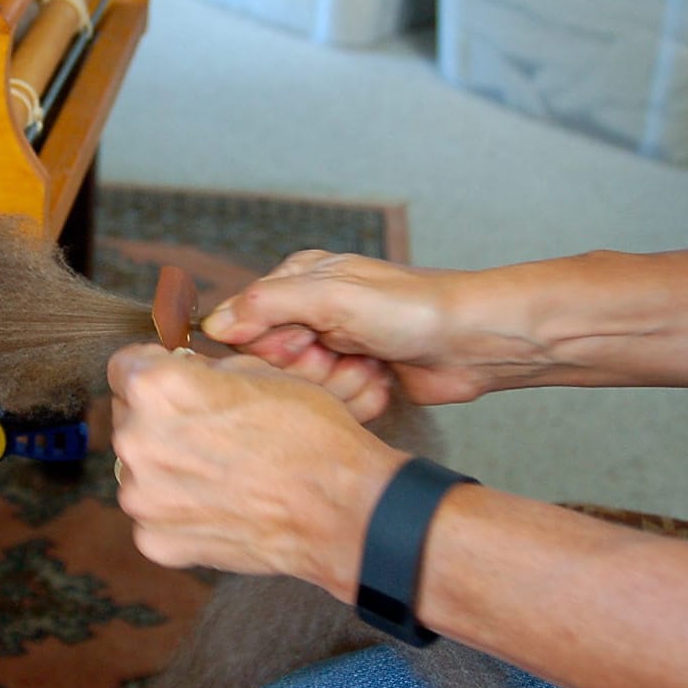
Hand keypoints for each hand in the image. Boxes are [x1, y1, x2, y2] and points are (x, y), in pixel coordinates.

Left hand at [107, 344, 405, 598]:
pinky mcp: (155, 539)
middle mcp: (136, 440)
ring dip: (166, 463)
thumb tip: (180, 370)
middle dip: (160, 417)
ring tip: (219, 469)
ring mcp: (142, 496)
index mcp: (157, 388)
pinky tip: (219, 503)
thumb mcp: (256, 371)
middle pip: (129, 416)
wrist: (341, 509)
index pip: (123, 366)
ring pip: (139, 466)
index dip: (152, 368)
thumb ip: (201, 370)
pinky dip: (178, 508)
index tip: (173, 378)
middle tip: (209, 430)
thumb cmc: (308, 434)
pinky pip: (154, 512)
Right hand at [201, 250, 488, 404]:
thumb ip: (266, 305)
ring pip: (303, 391)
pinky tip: (382, 379)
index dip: (271, 348)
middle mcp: (309, 313)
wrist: (475, 341)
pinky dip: (359, 397)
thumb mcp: (332, 296)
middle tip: (343, 352)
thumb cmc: (412, 307)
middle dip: (311, 368)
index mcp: (296, 281)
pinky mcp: (353, 379)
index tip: (305, 344)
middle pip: (272, 366)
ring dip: (340, 384)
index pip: (244, 328)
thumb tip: (213, 326)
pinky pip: (334, 406)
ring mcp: (332, 348)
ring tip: (370, 363)